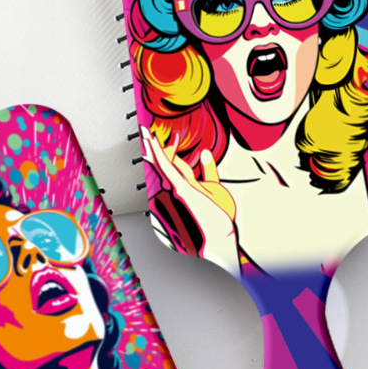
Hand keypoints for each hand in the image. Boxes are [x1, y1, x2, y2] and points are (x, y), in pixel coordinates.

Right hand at [140, 127, 238, 273]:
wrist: (220, 237)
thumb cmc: (219, 218)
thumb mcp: (217, 189)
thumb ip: (209, 170)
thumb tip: (204, 152)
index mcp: (186, 187)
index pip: (173, 165)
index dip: (167, 150)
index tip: (161, 138)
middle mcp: (179, 188)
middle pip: (167, 163)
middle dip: (157, 148)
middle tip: (147, 131)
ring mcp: (180, 189)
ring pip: (165, 164)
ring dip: (155, 149)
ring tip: (147, 134)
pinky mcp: (183, 189)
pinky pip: (169, 169)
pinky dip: (160, 155)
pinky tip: (152, 143)